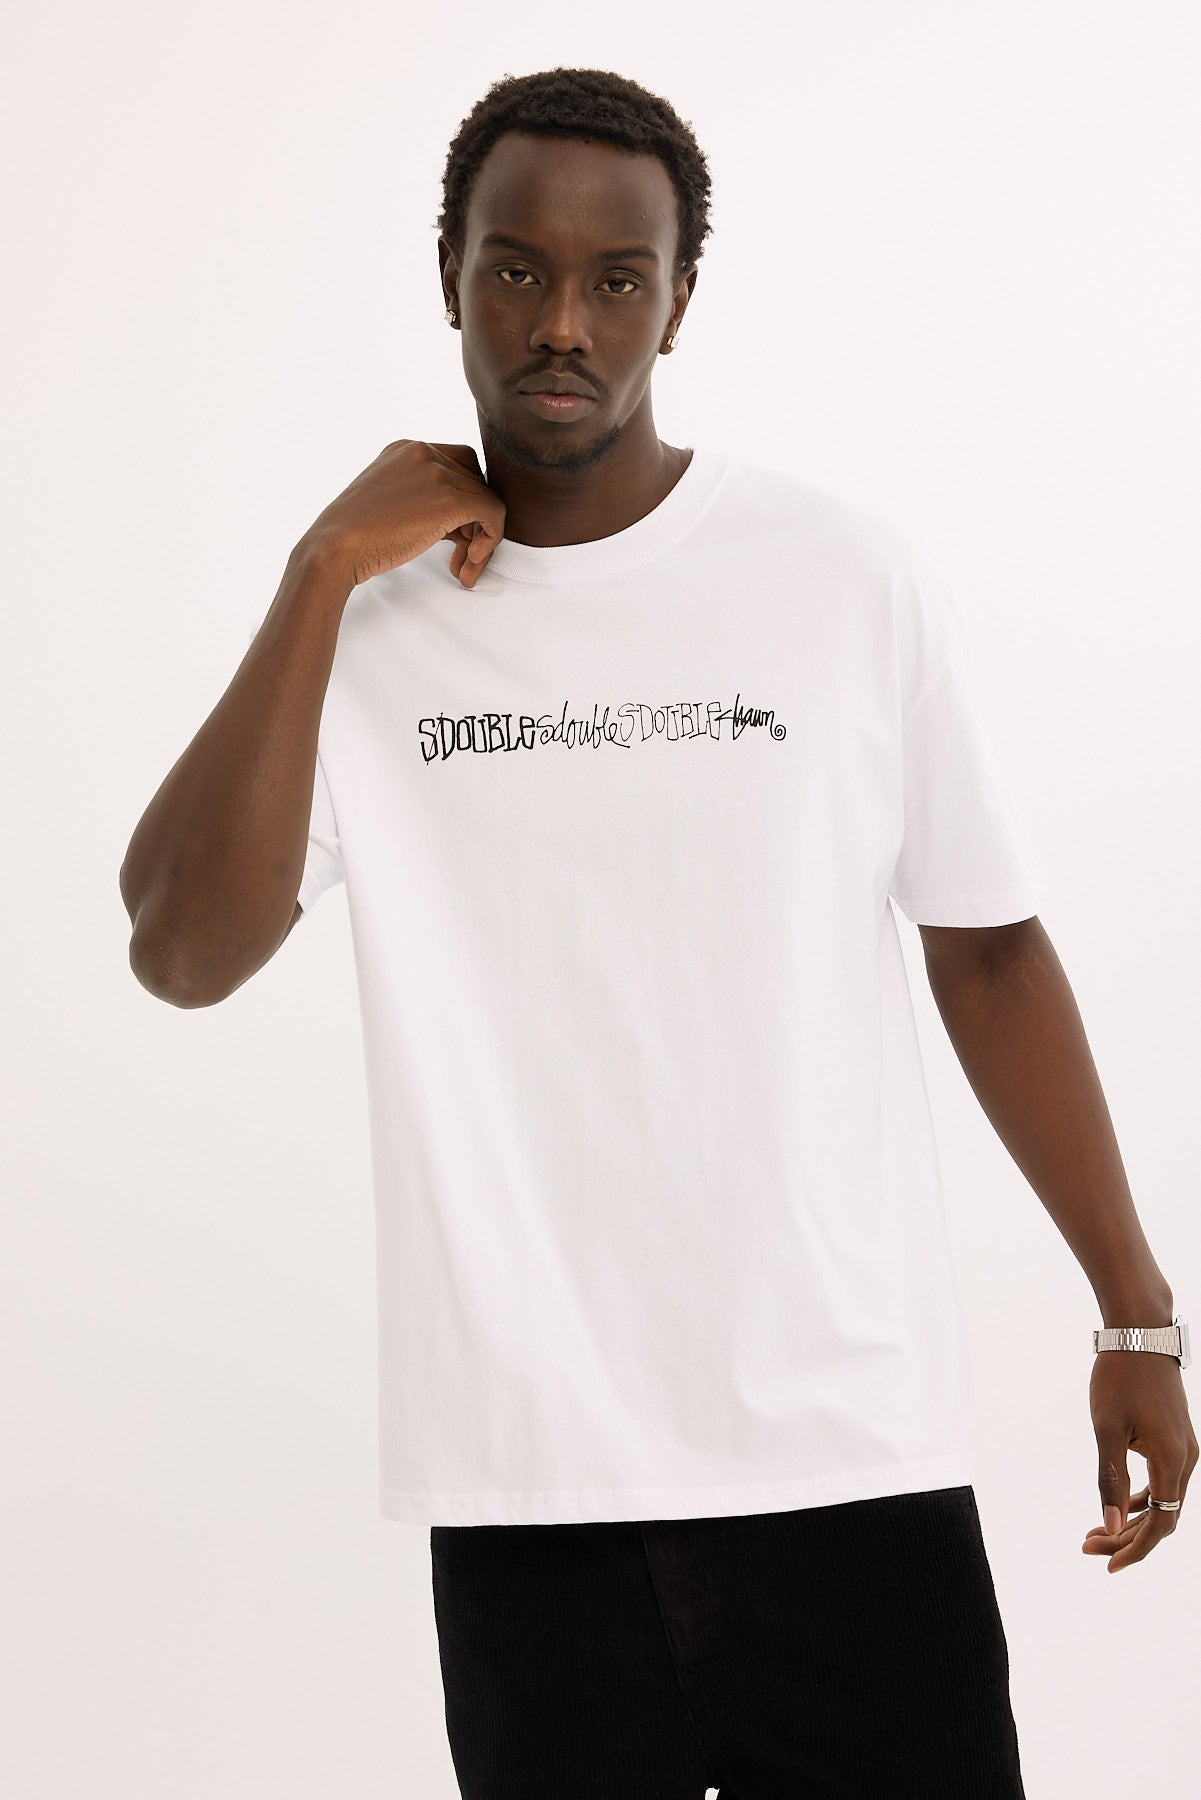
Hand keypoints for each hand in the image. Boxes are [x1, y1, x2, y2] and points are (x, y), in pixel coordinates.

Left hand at [1081, 1351, 1197, 1571]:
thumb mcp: (1107, 1429)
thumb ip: (1110, 1479)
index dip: (1134, 1549)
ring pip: (1164, 1501)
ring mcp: (1184, 1448)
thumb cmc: (1119, 1377)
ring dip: (1133, 1520)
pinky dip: (1142, 1498)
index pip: (1159, 1524)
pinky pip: (1164, 1482)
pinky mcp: (1176, 1438)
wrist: (1140, 1333)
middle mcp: (1186, 1459)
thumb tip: (1111, 1527)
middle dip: (1128, 1539)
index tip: (1106, 1564)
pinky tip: (1119, 1504)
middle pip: (1162, 1518)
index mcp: (1172, 1460)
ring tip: (1096, 1531)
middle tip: (1088, 1546)